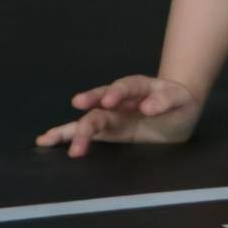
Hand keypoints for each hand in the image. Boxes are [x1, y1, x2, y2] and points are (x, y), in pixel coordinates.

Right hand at [37, 76, 199, 154]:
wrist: (177, 111)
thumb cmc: (179, 102)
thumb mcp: (181, 100)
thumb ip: (166, 102)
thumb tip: (147, 108)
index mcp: (138, 87)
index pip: (126, 87)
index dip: (116, 92)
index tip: (108, 102)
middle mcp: (119, 99)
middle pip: (101, 106)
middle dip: (89, 115)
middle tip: (80, 123)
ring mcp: (110, 114)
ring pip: (87, 120)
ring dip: (72, 131)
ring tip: (49, 139)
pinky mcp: (107, 130)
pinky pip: (84, 132)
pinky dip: (66, 136)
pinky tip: (46, 140)